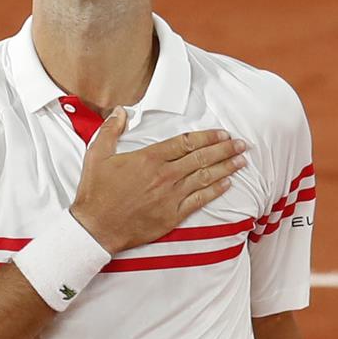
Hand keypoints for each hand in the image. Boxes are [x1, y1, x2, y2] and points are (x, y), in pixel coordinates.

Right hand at [70, 107, 246, 254]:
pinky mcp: (172, 215)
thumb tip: (120, 111)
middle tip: (241, 144)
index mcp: (149, 158)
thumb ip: (110, 130)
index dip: (207, 137)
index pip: (186, 142)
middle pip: (201, 158)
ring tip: (242, 161)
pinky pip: (199, 200)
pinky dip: (215, 191)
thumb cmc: (96, 192)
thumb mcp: (96, 155)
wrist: (96, 227)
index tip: (222, 133)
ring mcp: (170, 196)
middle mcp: (164, 175)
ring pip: (205, 177)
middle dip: (224, 149)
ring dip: (226, 167)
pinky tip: (227, 184)